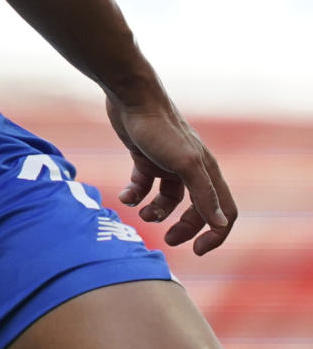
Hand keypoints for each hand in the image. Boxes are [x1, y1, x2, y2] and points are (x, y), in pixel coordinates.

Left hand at [106, 94, 236, 254]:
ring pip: (168, 200)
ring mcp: (168, 163)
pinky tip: (125, 197)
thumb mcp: (184, 163)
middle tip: (166, 240)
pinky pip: (144, 186)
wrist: (131, 98)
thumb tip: (220, 224)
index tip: (196, 251)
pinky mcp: (146, 158)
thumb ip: (203, 193)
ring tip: (140, 212)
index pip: (224, 210)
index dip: (216, 234)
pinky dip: (135, 195)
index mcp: (207, 171)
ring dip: (155, 211)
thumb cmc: (159, 128)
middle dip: (183, 228)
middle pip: (196, 209)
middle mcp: (192, 169)